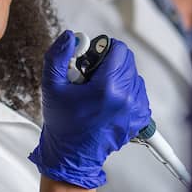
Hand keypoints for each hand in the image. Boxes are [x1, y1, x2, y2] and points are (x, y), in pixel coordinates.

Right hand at [29, 30, 151, 188]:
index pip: (119, 50)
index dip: (102, 49)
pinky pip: (138, 93)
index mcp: (107, 88)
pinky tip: (108, 102)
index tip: (90, 60)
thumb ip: (58, 56)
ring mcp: (135, 110)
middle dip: (108, 63)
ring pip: (133, 75)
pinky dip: (125, 92)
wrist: (72, 155)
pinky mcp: (139, 118)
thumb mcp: (51, 86)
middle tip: (90, 78)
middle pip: (127, 61)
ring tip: (98, 92)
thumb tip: (71, 36)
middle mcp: (126, 98)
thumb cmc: (62, 124)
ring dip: (117, 77)